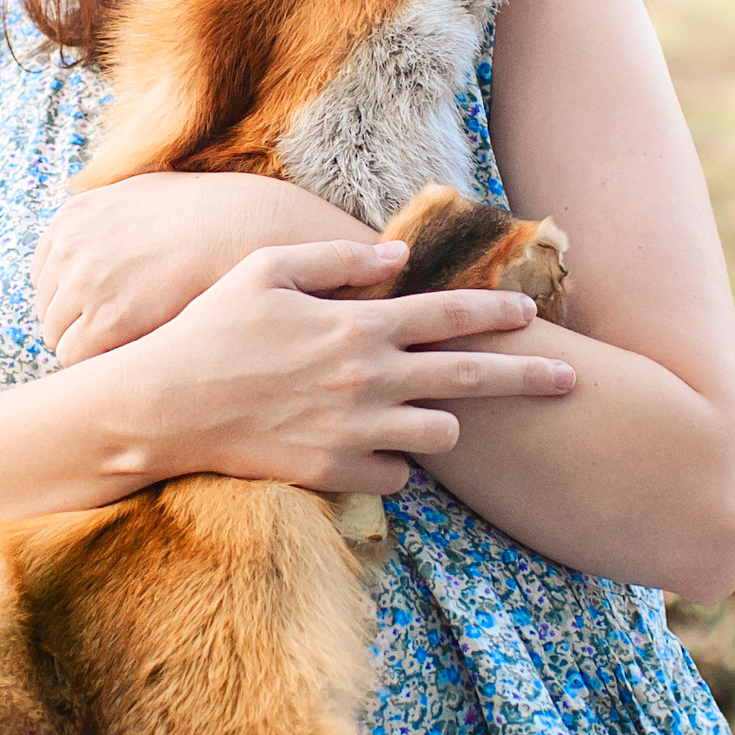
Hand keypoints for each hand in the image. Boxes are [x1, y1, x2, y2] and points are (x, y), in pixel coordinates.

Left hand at [34, 173, 365, 364]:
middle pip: (47, 310)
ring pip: (59, 338)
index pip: (44, 277)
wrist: (246, 227)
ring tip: (129, 355)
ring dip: (89, 349)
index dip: (71, 301)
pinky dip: (99, 365)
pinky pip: (77, 359)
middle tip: (118, 342)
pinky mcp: (106, 318)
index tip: (101, 314)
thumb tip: (93, 226)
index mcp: (72, 217)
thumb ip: (108, 211)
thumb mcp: (143, 191)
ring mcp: (84, 282)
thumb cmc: (208, 213)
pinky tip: (135, 360)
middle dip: (76, 327)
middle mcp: (69, 247)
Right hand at [110, 238, 577, 495]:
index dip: (499, 311)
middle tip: (570, 381)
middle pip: (473, 380)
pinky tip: (380, 451)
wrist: (164, 407)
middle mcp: (368, 379)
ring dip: (442, 424)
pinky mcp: (336, 472)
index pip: (451, 314)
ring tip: (431, 417)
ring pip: (441, 436)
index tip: (533, 313)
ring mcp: (355, 430)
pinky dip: (397, 465)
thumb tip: (395, 257)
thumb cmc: (210, 329)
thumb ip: (336, 262)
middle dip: (530, 378)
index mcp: (358, 325)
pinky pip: (398, 477)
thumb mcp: (266, 271)